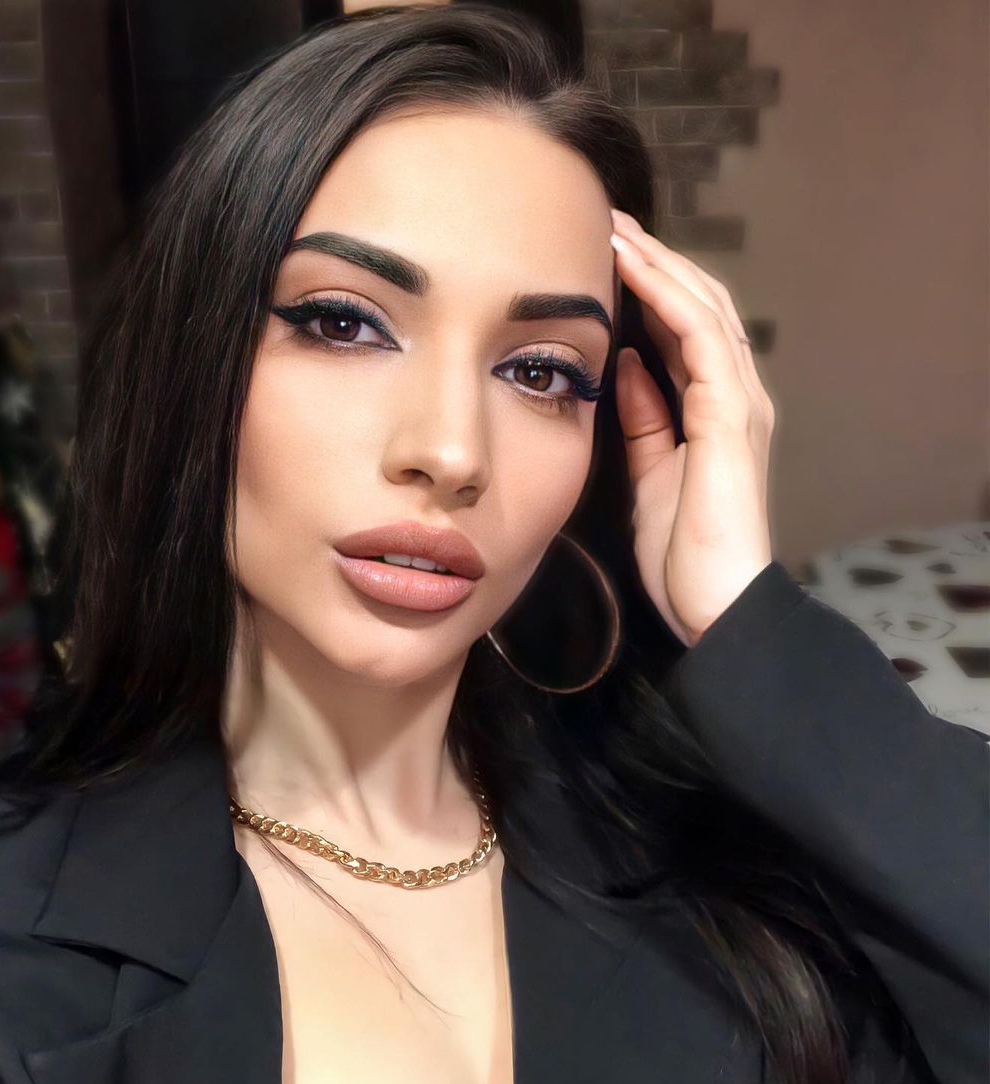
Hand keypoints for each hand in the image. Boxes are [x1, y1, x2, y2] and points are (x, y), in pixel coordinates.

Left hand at [609, 207, 774, 647]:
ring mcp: (738, 402)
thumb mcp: (650, 475)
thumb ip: (644, 420)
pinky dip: (665, 295)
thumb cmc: (683, 555)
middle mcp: (735, 396)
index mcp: (715, 411)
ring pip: (701, 307)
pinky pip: (697, 337)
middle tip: (605, 222)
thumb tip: (623, 369)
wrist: (715, 606)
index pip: (683, 330)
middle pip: (697, 305)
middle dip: (653, 260)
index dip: (647, 288)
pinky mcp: (730, 415)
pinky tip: (632, 267)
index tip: (601, 258)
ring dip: (657, 262)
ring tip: (614, 227)